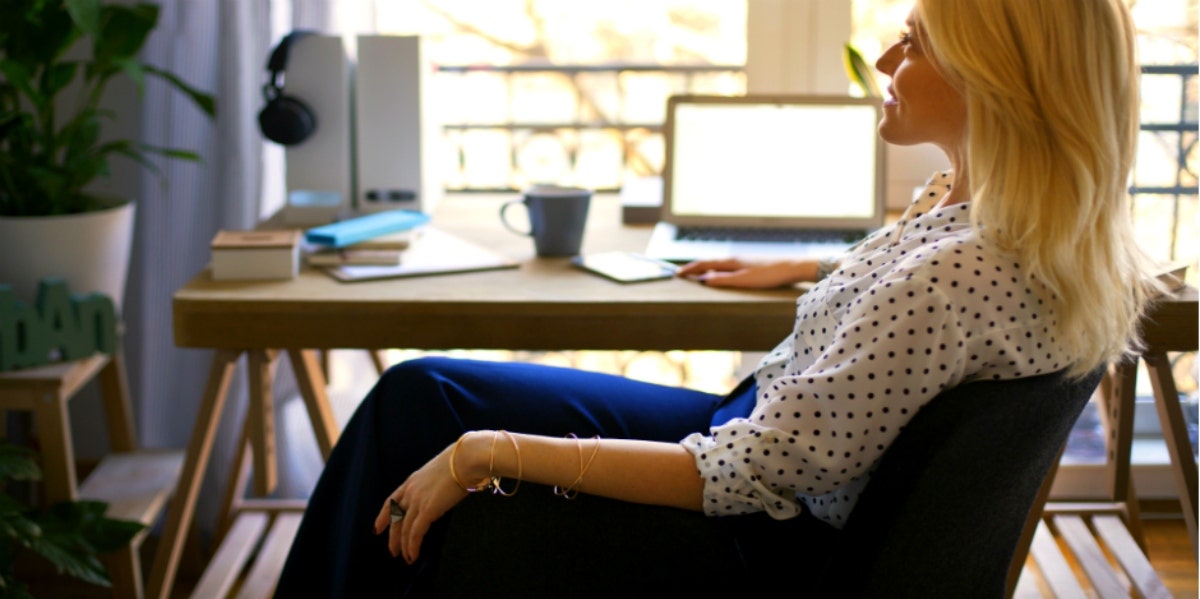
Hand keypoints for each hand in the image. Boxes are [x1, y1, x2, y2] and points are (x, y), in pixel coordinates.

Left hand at [374, 438, 475, 563]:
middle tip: (393, 551)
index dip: (383, 516)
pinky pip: (415, 533)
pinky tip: (413, 555)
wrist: (466, 459)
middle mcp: (411, 491)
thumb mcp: (439, 472)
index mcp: (412, 481)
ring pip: (405, 529)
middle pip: (395, 518)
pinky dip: (413, 546)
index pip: (391, 501)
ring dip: (404, 546)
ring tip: (407, 558)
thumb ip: (434, 484)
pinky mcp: (427, 510)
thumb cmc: (460, 462)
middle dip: (393, 537)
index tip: (377, 528)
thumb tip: (441, 491)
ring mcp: (417, 500)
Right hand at [676, 258, 814, 288]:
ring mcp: (742, 260)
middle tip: (681, 273)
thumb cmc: (768, 275)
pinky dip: (716, 269)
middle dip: (694, 267)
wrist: (790, 268)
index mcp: (730, 261)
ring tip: (696, 274)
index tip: (677, 274)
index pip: (704, 264)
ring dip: (705, 268)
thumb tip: (704, 280)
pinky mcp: (749, 264)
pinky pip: (726, 266)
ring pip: (718, 263)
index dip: (690, 269)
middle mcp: (734, 258)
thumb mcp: (744, 281)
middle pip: (709, 262)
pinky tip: (719, 273)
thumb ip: (723, 280)